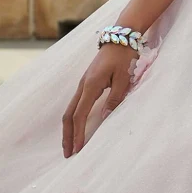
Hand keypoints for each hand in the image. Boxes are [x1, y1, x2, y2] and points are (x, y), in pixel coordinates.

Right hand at [62, 43, 137, 157]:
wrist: (120, 39)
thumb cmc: (124, 58)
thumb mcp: (124, 79)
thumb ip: (115, 98)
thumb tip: (104, 118)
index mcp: (91, 85)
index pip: (80, 114)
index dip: (78, 133)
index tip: (77, 149)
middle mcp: (82, 86)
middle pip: (68, 115)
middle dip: (67, 135)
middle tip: (68, 153)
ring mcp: (82, 84)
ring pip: (70, 110)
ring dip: (68, 128)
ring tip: (69, 144)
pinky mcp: (86, 83)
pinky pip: (75, 104)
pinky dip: (73, 118)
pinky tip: (76, 127)